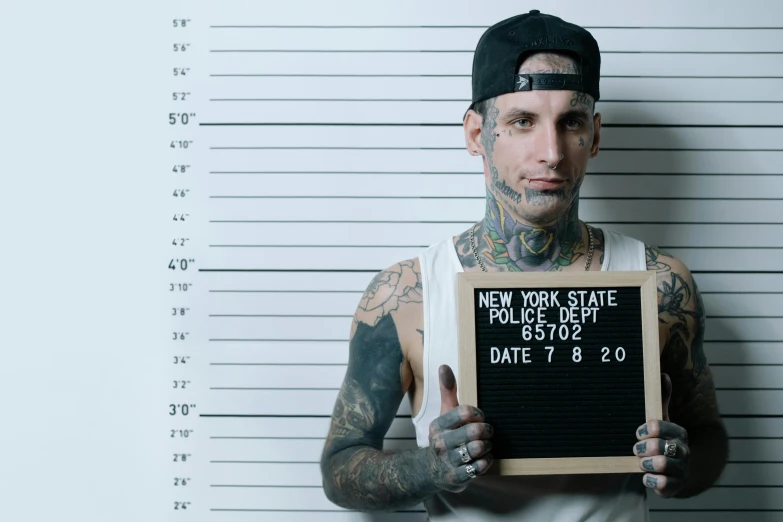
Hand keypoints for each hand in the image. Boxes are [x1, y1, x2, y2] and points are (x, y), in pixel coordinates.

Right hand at [426, 364, 493, 492]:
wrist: (431, 470)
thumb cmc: (444, 437)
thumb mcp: (444, 414)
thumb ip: (447, 390)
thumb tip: (443, 365)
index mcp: (438, 425)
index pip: (464, 411)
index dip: (478, 413)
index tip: (479, 416)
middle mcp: (441, 443)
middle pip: (474, 431)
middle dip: (486, 431)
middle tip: (486, 432)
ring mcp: (448, 461)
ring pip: (478, 448)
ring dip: (487, 446)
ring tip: (484, 445)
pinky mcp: (456, 477)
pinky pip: (480, 466)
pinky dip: (486, 461)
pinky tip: (482, 458)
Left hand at [633, 373, 689, 497]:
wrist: (674, 472)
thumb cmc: (664, 442)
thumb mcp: (662, 421)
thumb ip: (661, 399)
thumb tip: (663, 374)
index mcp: (679, 433)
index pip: (658, 426)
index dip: (645, 430)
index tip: (639, 433)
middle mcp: (684, 451)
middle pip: (659, 447)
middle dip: (642, 448)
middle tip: (637, 450)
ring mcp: (682, 470)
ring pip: (662, 465)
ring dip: (645, 464)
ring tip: (642, 462)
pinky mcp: (676, 487)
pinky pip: (661, 484)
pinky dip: (650, 480)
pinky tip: (648, 476)